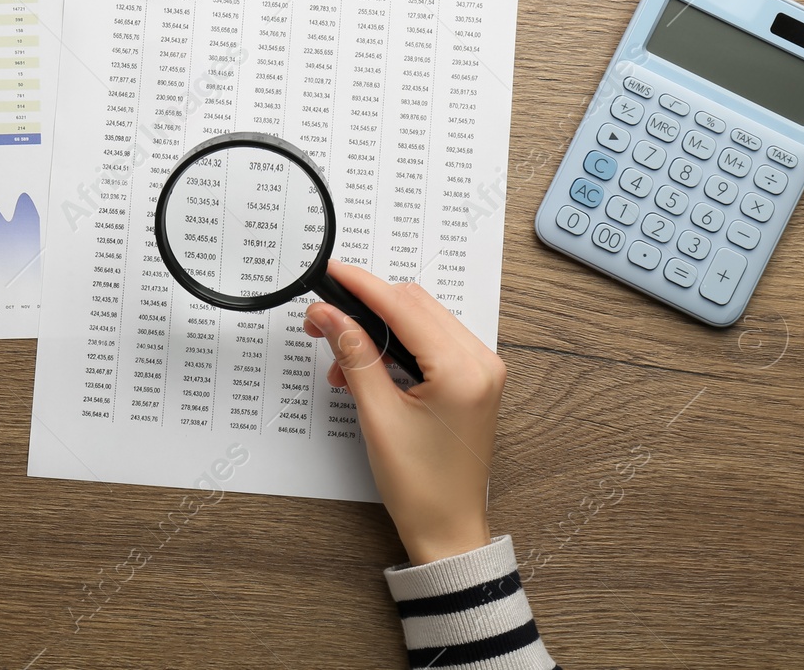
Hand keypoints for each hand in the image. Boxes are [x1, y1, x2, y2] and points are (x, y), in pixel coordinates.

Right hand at [303, 260, 503, 563]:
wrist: (448, 529)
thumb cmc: (421, 486)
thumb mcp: (378, 416)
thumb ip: (354, 356)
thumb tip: (332, 315)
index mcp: (463, 370)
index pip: (403, 307)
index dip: (361, 286)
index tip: (331, 273)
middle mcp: (480, 361)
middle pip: (414, 305)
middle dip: (365, 308)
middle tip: (322, 320)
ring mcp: (480, 369)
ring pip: (421, 319)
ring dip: (378, 329)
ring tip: (341, 361)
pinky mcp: (472, 379)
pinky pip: (431, 341)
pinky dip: (396, 345)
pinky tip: (367, 368)